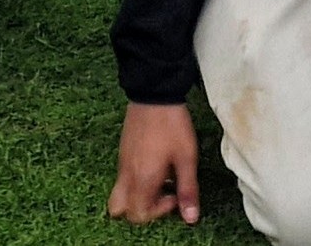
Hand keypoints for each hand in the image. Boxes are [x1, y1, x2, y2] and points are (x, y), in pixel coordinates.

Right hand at [108, 102, 201, 225]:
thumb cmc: (172, 125)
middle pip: (121, 209)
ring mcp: (122, 161)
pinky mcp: (122, 150)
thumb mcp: (186, 158)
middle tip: (163, 194)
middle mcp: (127, 174)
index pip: (138, 214)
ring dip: (139, 194)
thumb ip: (187, 190)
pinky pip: (122, 177)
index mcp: (142, 179)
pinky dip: (136, 180)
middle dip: (142, 210)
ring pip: (120, 193)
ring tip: (160, 178)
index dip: (158, 212)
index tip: (174, 195)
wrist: (154, 93)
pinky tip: (155, 163)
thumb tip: (190, 218)